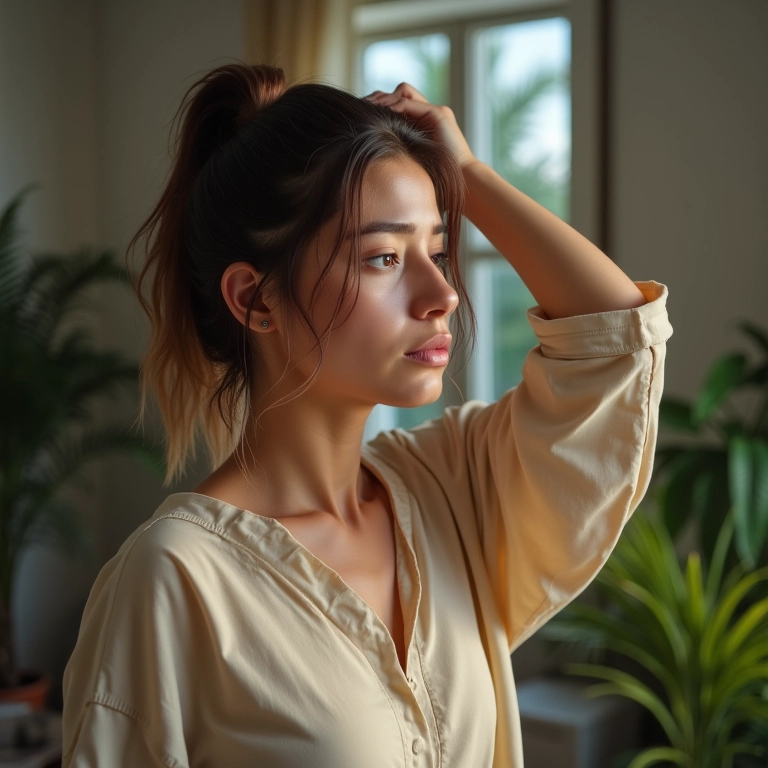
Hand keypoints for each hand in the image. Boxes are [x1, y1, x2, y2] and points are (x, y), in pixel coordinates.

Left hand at [363, 83, 479, 170]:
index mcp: (423, 124)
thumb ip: (397, 152)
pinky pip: (410, 102)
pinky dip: (394, 107)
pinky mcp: (439, 114)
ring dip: (384, 99)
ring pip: (404, 91)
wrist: (463, 181)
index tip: (359, 114)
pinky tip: (381, 116)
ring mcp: (435, 112)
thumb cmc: (439, 179)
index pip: (397, 103)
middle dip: (378, 98)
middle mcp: (429, 114)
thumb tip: (371, 156)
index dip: (378, 106)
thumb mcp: (411, 162)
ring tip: (368, 109)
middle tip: (360, 107)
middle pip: (399, 92)